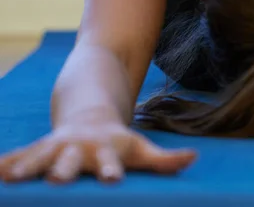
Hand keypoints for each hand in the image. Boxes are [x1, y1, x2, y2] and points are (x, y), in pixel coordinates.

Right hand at [0, 121, 196, 183]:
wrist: (91, 116)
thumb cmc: (119, 143)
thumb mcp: (141, 149)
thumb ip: (165, 160)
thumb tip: (193, 158)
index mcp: (105, 151)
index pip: (110, 164)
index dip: (110, 171)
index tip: (112, 180)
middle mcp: (79, 148)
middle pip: (71, 161)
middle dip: (63, 170)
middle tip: (56, 180)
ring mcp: (57, 147)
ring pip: (39, 156)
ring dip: (26, 165)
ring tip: (11, 177)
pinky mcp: (38, 149)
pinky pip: (19, 155)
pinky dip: (5, 163)